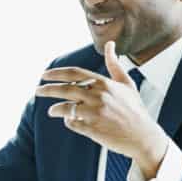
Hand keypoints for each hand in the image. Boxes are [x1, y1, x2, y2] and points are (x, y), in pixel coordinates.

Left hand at [36, 40, 167, 177]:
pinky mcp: (93, 129)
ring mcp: (95, 114)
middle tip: (37, 90)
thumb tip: (110, 44)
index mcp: (105, 84)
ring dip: (55, 109)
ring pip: (66, 108)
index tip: (44, 75)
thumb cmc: (135, 109)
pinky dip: (68, 121)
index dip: (56, 74)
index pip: (74, 74)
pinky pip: (72, 123)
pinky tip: (69, 121)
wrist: (144, 136)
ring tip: (52, 110)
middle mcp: (99, 97)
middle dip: (47, 89)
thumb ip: (114, 64)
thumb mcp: (127, 84)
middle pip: (65, 90)